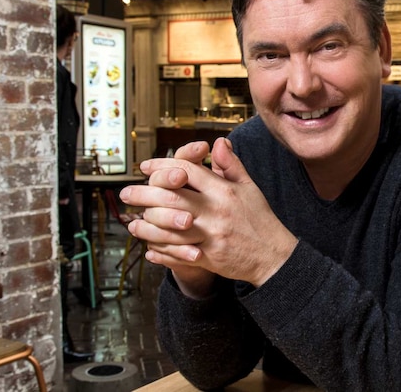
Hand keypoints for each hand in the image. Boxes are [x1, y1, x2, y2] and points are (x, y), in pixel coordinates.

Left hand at [119, 138, 297, 295]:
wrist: (273, 255)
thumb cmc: (260, 219)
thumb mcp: (250, 187)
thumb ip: (231, 165)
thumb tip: (219, 143)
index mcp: (224, 191)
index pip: (186, 170)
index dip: (162, 166)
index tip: (146, 167)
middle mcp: (215, 212)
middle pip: (170, 197)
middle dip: (143, 193)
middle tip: (126, 193)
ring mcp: (210, 236)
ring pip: (168, 228)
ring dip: (146, 226)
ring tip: (133, 223)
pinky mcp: (208, 258)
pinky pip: (177, 254)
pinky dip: (160, 253)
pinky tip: (149, 249)